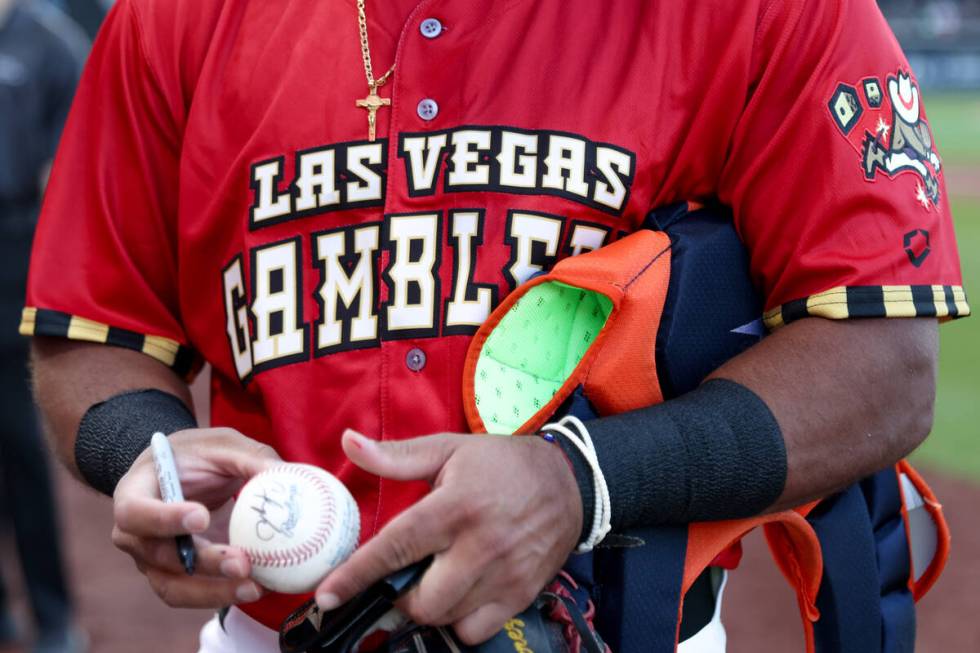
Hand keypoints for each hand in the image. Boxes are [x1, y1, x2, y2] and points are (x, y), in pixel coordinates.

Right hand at [111, 427, 280, 607]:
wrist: (183, 473)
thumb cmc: (198, 454)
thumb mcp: (222, 445)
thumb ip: (251, 458)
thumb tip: (292, 475)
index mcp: (134, 492)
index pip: (135, 512)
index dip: (164, 519)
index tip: (201, 517)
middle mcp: (135, 534)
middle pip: (159, 557)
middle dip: (203, 564)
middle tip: (242, 563)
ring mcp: (153, 561)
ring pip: (175, 588)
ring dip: (215, 592)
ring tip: (255, 588)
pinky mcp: (177, 577)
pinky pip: (195, 593)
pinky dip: (224, 595)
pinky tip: (259, 588)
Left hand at [315, 429, 582, 644]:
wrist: (570, 481)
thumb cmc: (501, 464)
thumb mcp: (449, 449)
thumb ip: (396, 456)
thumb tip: (349, 442)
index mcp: (455, 506)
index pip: (397, 547)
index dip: (358, 574)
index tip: (328, 594)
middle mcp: (480, 545)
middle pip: (421, 600)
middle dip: (399, 597)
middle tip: (401, 577)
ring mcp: (504, 575)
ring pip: (446, 618)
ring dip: (429, 607)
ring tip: (433, 580)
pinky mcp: (521, 594)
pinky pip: (475, 631)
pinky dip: (459, 622)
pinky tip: (460, 594)